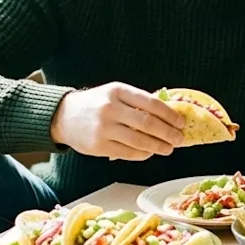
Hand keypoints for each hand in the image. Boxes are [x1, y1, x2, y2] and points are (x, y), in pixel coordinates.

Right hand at [50, 82, 185, 159]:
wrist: (63, 116)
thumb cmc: (96, 104)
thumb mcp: (115, 93)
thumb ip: (137, 102)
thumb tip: (168, 115)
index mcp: (118, 91)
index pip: (151, 103)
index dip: (169, 114)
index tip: (180, 122)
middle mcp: (111, 108)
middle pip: (147, 123)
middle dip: (168, 133)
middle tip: (179, 138)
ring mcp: (104, 128)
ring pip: (139, 140)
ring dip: (158, 146)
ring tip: (168, 148)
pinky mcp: (99, 146)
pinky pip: (127, 152)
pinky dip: (143, 154)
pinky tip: (150, 152)